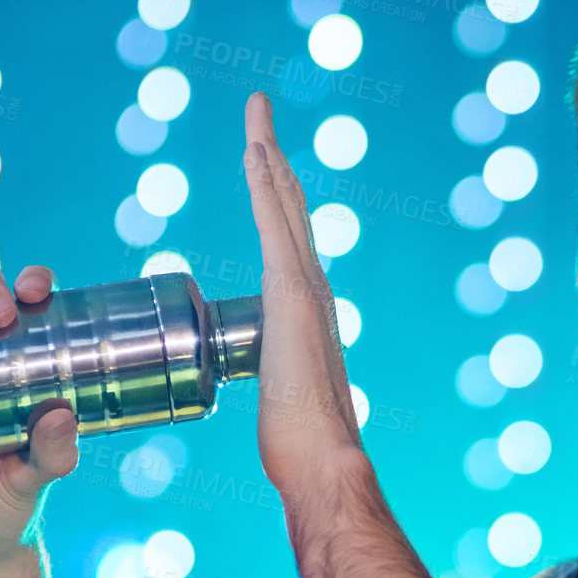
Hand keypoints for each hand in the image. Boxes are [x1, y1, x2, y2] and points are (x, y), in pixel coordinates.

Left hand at [242, 91, 361, 498]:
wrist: (324, 459)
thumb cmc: (302, 447)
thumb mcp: (286, 403)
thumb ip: (283, 386)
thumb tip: (281, 404)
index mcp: (308, 313)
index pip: (288, 245)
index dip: (275, 204)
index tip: (262, 171)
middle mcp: (314, 291)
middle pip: (290, 213)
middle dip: (273, 163)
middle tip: (260, 119)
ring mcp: (305, 289)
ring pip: (283, 207)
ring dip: (268, 158)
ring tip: (255, 117)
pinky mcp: (291, 294)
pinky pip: (272, 225)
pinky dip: (263, 183)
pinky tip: (254, 150)